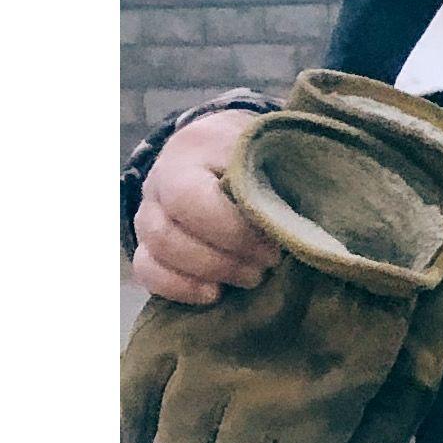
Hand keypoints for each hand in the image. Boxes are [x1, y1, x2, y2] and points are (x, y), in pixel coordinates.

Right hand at [132, 107, 273, 301]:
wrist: (231, 148)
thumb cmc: (262, 155)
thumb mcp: (277, 156)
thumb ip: (283, 185)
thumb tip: (295, 232)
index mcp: (192, 151)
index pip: (189, 199)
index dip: (232, 233)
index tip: (274, 248)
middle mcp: (160, 180)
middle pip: (167, 234)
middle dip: (222, 261)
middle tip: (267, 265)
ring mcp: (149, 211)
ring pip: (155, 253)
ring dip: (206, 274)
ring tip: (251, 277)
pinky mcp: (149, 241)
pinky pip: (146, 271)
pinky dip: (180, 289)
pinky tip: (215, 293)